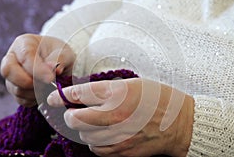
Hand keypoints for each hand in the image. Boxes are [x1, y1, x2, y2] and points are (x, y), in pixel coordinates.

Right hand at [0, 34, 74, 106]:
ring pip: (15, 88)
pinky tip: (45, 93)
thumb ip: (60, 59)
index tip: (50, 78)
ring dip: (35, 92)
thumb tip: (54, 68)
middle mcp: (12, 58)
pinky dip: (34, 100)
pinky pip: (20, 99)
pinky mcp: (15, 90)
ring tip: (50, 87)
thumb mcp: (65, 53)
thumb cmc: (61, 55)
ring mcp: (12, 76)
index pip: (25, 55)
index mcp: (24, 43)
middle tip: (47, 85)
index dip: (36, 69)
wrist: (60, 65)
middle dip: (28, 81)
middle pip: (8, 71)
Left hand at [47, 78, 193, 156]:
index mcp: (118, 92)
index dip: (61, 96)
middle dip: (70, 115)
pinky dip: (94, 142)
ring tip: (90, 123)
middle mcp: (115, 114)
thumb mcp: (133, 84)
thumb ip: (107, 90)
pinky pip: (97, 149)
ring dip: (83, 129)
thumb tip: (84, 96)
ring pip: (85, 136)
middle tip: (72, 112)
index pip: (79, 94)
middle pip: (76, 119)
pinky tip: (101, 134)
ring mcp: (119, 135)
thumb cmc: (159, 99)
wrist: (181, 123)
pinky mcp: (123, 150)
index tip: (52, 98)